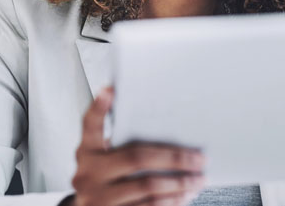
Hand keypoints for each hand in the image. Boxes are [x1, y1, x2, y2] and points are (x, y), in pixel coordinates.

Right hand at [68, 87, 205, 205]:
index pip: (90, 125)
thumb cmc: (102, 180)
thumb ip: (118, 142)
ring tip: (198, 179)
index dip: (98, 108)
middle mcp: (87, 174)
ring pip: (146, 187)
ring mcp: (97, 198)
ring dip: (178, 184)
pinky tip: (184, 196)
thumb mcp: (101, 159)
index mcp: (86, 152)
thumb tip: (159, 124)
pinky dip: (170, 202)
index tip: (110, 90)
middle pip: (135, 158)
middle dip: (173, 158)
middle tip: (198, 158)